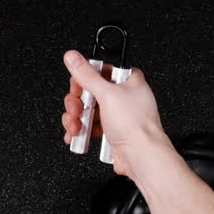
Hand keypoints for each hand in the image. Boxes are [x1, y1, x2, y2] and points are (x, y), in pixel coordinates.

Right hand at [61, 49, 174, 176]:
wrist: (141, 156)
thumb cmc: (136, 126)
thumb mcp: (107, 94)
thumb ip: (86, 75)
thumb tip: (73, 57)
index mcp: (128, 80)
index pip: (101, 70)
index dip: (85, 78)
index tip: (77, 86)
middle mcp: (123, 96)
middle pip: (89, 91)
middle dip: (77, 102)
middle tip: (76, 109)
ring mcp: (117, 114)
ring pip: (87, 110)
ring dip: (76, 118)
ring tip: (76, 126)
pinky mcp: (111, 130)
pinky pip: (90, 126)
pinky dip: (80, 130)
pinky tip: (76, 135)